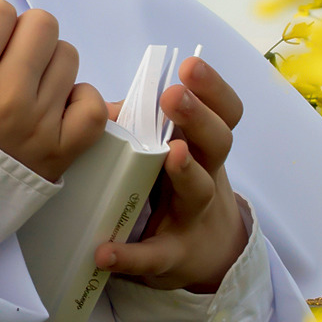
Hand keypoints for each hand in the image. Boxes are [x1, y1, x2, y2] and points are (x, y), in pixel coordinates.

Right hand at [0, 0, 107, 181]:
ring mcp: (37, 125)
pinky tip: (54, 107)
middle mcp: (6, 96)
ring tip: (23, 90)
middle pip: (42, 25)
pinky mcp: (60, 153)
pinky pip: (93, 107)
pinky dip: (78, 100)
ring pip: (68, 57)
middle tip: (4, 65)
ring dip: (47, 67)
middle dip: (22, 38)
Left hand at [96, 56, 249, 292]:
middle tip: (173, 95)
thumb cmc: (178, 187)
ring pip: (198, 190)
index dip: (212, 89)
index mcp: (203, 144)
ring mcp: (193, 216)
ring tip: (172, 154)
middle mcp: (208, 175)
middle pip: (217, 142)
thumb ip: (140, 126)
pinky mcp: (172, 256)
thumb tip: (98, 103)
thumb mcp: (170, 152)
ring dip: (186, 171)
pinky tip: (104, 252)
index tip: (189, 65)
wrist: (206, 255)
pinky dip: (130, 256)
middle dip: (198, 117)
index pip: (223, 111)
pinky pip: (154, 256)